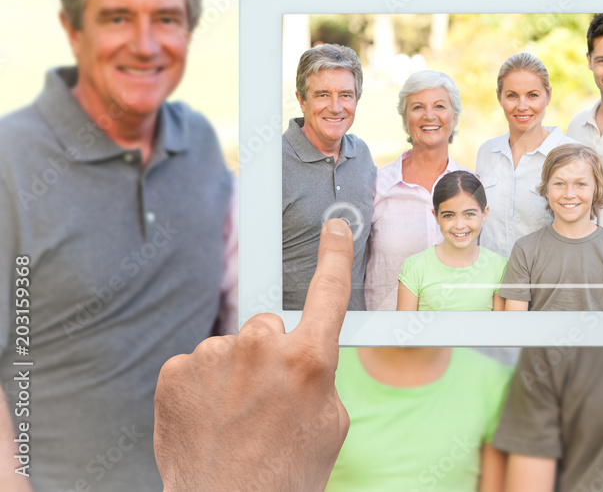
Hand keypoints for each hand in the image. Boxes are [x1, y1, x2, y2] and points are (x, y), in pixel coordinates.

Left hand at [154, 219, 352, 491]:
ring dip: (235, 375)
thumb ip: (320, 377)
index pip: (328, 292)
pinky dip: (202, 388)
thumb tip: (305, 360)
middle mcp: (259, 347)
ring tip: (236, 422)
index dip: (335, 255)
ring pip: (232, 350)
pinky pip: (198, 366)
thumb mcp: (331, 425)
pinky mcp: (175, 372)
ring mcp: (211, 357)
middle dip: (271, 355)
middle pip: (270, 328)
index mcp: (307, 359)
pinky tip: (209, 421)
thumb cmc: (284, 476)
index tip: (335, 229)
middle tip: (267, 402)